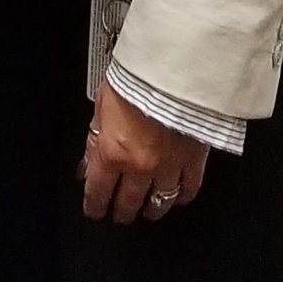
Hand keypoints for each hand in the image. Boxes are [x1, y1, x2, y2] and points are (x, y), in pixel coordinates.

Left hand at [81, 81, 207, 224]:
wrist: (173, 67)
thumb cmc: (136, 77)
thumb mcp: (102, 104)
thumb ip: (95, 138)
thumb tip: (88, 162)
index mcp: (113, 152)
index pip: (98, 191)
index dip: (95, 205)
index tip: (95, 209)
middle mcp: (140, 165)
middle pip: (129, 201)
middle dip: (122, 211)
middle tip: (120, 214)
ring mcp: (168, 165)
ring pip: (159, 200)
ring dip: (152, 209)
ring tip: (149, 211)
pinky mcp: (193, 158)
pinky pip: (189, 187)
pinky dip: (182, 195)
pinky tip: (178, 197)